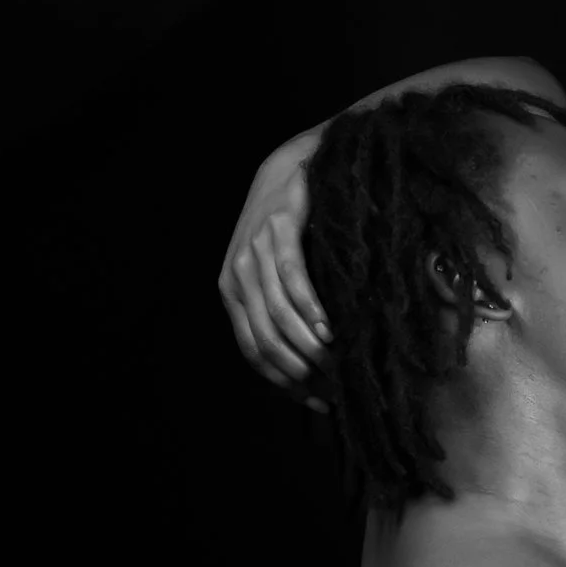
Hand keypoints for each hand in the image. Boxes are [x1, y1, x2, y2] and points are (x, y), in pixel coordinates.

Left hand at [218, 127, 335, 413]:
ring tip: (335, 363)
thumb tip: (305, 364)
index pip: (253, 352)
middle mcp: (236, 274)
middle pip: (265, 339)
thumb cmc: (288, 228)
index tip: (317, 401)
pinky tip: (329, 328)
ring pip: (278, 314)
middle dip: (299, 371)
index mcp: (230, 291)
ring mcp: (255, 250)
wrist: (290, 165)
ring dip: (307, 345)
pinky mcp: (279, 228)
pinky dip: (310, 308)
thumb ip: (275, 311)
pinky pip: (292, 278)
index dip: (284, 383)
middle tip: (332, 387)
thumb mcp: (270, 273)